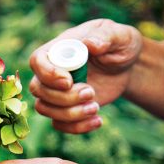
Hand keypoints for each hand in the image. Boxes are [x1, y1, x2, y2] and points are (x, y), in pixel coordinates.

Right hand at [29, 19, 142, 133]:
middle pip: (38, 89)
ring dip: (70, 114)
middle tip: (91, 93)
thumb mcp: (119, 36)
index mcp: (60, 49)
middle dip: (63, 97)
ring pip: (44, 109)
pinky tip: (98, 120)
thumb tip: (90, 43)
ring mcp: (56, 92)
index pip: (37, 60)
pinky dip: (76, 127)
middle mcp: (51, 71)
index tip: (69, 82)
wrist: (126, 67)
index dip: (48, 74)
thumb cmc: (120, 45)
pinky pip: (58, 124)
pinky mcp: (65, 108)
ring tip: (96, 107)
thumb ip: (105, 36)